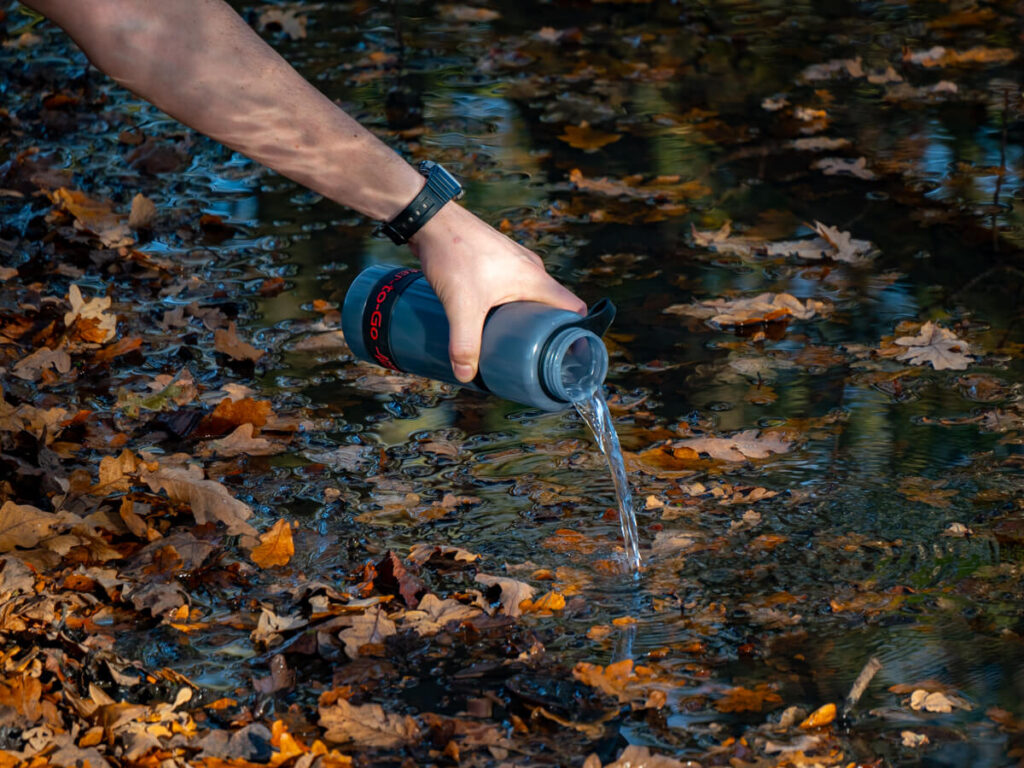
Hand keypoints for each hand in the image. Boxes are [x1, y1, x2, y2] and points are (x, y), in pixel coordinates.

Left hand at [409, 203, 586, 382]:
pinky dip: (509, 304)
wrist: (431, 219)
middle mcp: (531, 269)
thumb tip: (465, 375)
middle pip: (551, 306)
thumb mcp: (461, 305)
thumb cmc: (454, 253)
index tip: (568, 355)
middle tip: (533, 357)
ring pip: (530, 296)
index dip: (577, 332)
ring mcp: (514, 262)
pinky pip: (513, 287)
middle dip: (545, 332)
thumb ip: (464, 343)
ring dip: (525, 318)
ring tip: (511, 343)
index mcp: (536, 279)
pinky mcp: (495, 260)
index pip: (574, 308)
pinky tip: (491, 318)